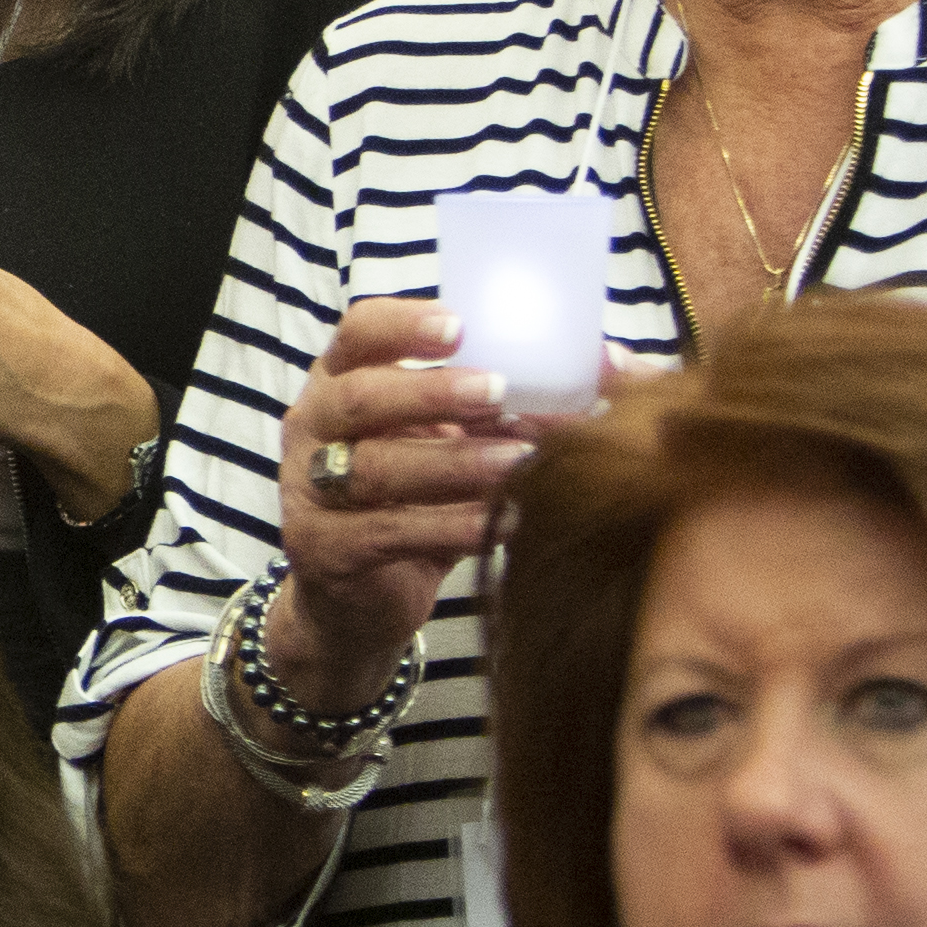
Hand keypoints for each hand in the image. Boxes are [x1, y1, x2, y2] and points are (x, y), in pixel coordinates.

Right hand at [259, 297, 531, 716]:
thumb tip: (619, 365)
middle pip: (358, 397)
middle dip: (430, 392)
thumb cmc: (419, 500)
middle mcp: (313, 427)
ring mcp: (307, 490)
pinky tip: (504, 522)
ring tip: (518, 461)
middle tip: (497, 391)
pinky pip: (387, 532)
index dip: (403, 325)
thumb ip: (518, 404)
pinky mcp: (321, 549)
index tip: (460, 325)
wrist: (359, 602)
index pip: (357, 333)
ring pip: (373, 467)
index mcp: (341, 381)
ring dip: (453, 462)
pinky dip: (450, 525)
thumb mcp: (458, 443)